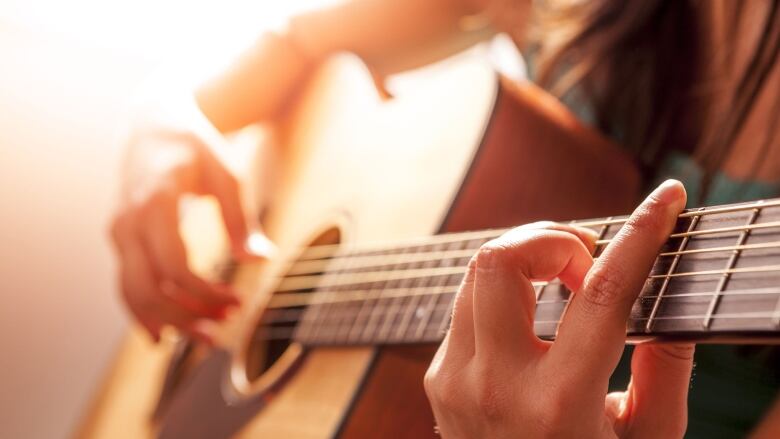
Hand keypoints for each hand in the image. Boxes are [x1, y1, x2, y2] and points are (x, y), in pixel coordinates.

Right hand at [110, 126, 265, 343]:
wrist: (154, 127)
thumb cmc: (196, 149)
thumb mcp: (227, 174)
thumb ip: (241, 219)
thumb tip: (261, 260)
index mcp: (155, 202)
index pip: (174, 265)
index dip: (204, 292)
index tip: (237, 302)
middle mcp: (128, 221)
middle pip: (147, 287)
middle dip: (183, 317)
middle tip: (219, 333)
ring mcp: (119, 232)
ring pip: (132, 292)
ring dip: (165, 321)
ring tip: (201, 339)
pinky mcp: (121, 241)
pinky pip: (126, 284)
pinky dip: (143, 312)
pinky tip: (166, 333)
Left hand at [424, 180, 693, 437]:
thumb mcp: (649, 438)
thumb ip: (666, 366)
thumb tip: (666, 292)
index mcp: (559, 406)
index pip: (604, 294)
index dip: (640, 235)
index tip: (666, 199)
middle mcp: (494, 388)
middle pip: (499, 260)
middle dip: (550, 238)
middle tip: (588, 263)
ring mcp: (454, 382)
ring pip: (475, 274)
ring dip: (525, 261)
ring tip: (564, 287)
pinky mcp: (439, 378)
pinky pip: (467, 305)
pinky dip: (504, 292)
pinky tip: (533, 317)